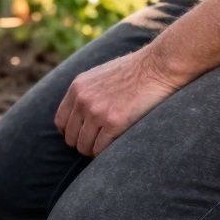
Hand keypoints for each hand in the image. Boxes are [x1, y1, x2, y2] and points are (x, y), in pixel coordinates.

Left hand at [54, 46, 182, 156]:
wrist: (158, 66)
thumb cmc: (136, 71)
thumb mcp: (100, 75)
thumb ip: (87, 92)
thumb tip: (81, 114)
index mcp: (77, 88)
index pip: (61, 121)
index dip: (71, 133)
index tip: (83, 137)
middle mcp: (83, 100)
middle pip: (71, 137)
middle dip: (83, 143)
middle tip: (98, 145)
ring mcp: (97, 112)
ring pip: (84, 146)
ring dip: (94, 151)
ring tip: (107, 148)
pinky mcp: (114, 122)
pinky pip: (100, 149)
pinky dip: (106, 153)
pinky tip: (116, 147)